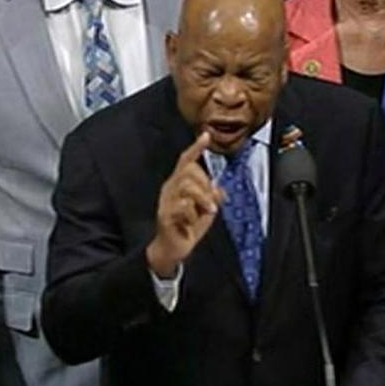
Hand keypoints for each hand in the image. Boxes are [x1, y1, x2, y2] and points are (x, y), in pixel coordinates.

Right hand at [146, 132, 223, 276]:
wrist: (173, 250)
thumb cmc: (187, 228)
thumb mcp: (206, 211)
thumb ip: (212, 198)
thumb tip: (219, 189)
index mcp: (178, 184)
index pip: (185, 161)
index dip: (196, 148)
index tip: (206, 135)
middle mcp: (170, 189)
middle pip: (189, 171)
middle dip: (205, 184)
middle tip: (211, 203)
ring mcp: (165, 201)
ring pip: (187, 186)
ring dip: (202, 199)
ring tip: (207, 211)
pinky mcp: (164, 215)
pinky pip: (183, 206)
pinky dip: (192, 214)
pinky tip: (191, 222)